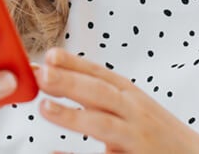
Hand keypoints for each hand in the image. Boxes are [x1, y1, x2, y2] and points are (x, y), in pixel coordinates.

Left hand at [36, 48, 198, 153]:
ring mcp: (138, 135)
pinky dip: (84, 149)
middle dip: (70, 80)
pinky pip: (110, 152)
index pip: (99, 74)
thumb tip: (54, 94)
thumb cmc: (157, 135)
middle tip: (40, 73)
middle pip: (99, 91)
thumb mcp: (132, 110)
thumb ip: (98, 101)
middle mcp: (135, 111)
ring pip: (104, 122)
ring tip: (45, 106)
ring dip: (74, 114)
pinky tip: (60, 150)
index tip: (49, 55)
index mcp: (130, 95)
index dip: (74, 63)